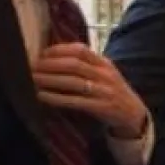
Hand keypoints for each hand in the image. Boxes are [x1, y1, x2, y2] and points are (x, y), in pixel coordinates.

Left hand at [32, 44, 147, 134]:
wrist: (133, 114)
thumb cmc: (112, 92)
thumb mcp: (104, 74)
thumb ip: (86, 65)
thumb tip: (53, 57)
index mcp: (105, 63)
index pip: (81, 50)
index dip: (59, 50)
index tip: (42, 54)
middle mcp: (105, 75)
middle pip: (74, 65)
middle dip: (50, 65)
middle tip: (31, 67)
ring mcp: (104, 91)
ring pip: (73, 82)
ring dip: (50, 80)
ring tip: (32, 79)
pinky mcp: (101, 107)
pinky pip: (75, 101)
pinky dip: (56, 98)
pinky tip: (42, 96)